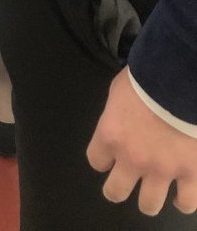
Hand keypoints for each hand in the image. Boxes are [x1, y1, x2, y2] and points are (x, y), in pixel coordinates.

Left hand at [87, 68, 196, 215]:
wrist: (180, 79)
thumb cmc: (146, 78)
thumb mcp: (119, 91)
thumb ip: (116, 113)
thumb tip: (121, 120)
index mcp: (111, 135)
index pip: (96, 161)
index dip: (103, 159)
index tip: (110, 156)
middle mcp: (132, 158)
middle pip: (116, 191)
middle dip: (118, 189)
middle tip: (126, 182)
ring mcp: (162, 169)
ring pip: (149, 204)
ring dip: (150, 199)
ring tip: (155, 190)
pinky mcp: (190, 173)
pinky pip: (187, 203)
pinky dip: (184, 202)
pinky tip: (181, 195)